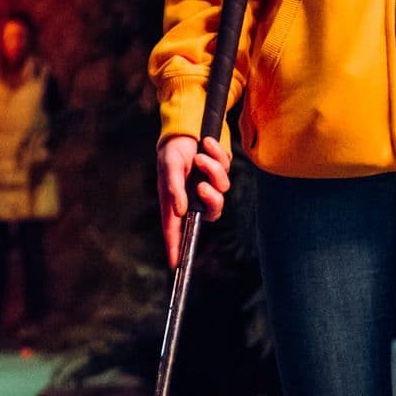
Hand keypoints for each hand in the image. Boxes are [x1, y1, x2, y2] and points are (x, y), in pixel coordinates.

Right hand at [157, 134, 230, 267]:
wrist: (187, 130)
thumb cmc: (172, 152)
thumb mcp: (169, 167)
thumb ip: (174, 188)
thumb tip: (181, 211)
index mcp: (175, 201)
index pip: (175, 229)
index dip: (175, 247)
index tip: (176, 265)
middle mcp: (193, 198)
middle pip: (211, 213)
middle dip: (212, 200)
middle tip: (202, 185)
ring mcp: (208, 187)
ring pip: (222, 191)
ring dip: (212, 170)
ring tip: (200, 156)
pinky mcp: (219, 175)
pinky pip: (226, 171)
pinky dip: (216, 156)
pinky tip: (206, 145)